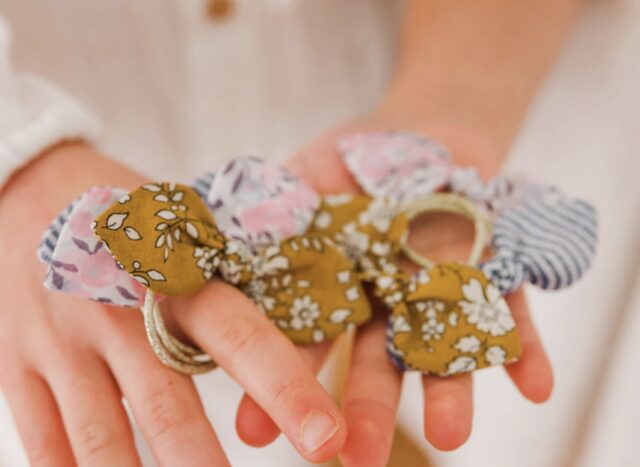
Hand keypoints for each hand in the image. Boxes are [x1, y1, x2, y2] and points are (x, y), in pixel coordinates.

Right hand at [0, 143, 346, 465]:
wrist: (26, 188)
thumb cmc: (126, 218)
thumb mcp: (178, 229)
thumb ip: (224, 282)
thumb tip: (294, 335)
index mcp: (175, 276)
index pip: (240, 336)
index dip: (286, 389)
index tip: (326, 439)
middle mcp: (119, 312)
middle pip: (170, 407)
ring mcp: (61, 343)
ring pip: (104, 439)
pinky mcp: (17, 366)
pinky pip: (45, 441)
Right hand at [233, 120, 553, 465]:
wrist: (425, 136)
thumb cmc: (354, 158)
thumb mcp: (306, 174)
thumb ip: (276, 206)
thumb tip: (225, 233)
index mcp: (339, 286)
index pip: (306, 340)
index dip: (283, 381)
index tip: (258, 430)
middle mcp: (388, 302)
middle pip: (377, 361)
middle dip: (367, 407)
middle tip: (356, 457)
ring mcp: (440, 293)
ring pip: (444, 349)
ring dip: (449, 393)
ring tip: (450, 437)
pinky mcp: (495, 275)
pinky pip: (511, 314)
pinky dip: (524, 349)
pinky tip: (534, 387)